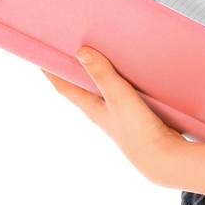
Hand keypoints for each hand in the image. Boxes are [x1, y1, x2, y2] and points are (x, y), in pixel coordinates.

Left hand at [44, 49, 186, 184]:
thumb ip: (102, 75)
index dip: (51, 70)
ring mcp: (119, 115)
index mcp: (91, 107)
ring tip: (101, 54)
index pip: (64, 86)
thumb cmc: (137, 130)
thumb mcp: (118, 97)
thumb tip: (81, 51)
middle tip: (71, 46)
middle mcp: (101, 111)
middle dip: (75, 69)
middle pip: (81, 87)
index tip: (41, 54)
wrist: (163, 157)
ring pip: (103, 90)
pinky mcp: (137, 117)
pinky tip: (131, 75)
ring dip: (99, 74)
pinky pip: (123, 95)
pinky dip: (121, 82)